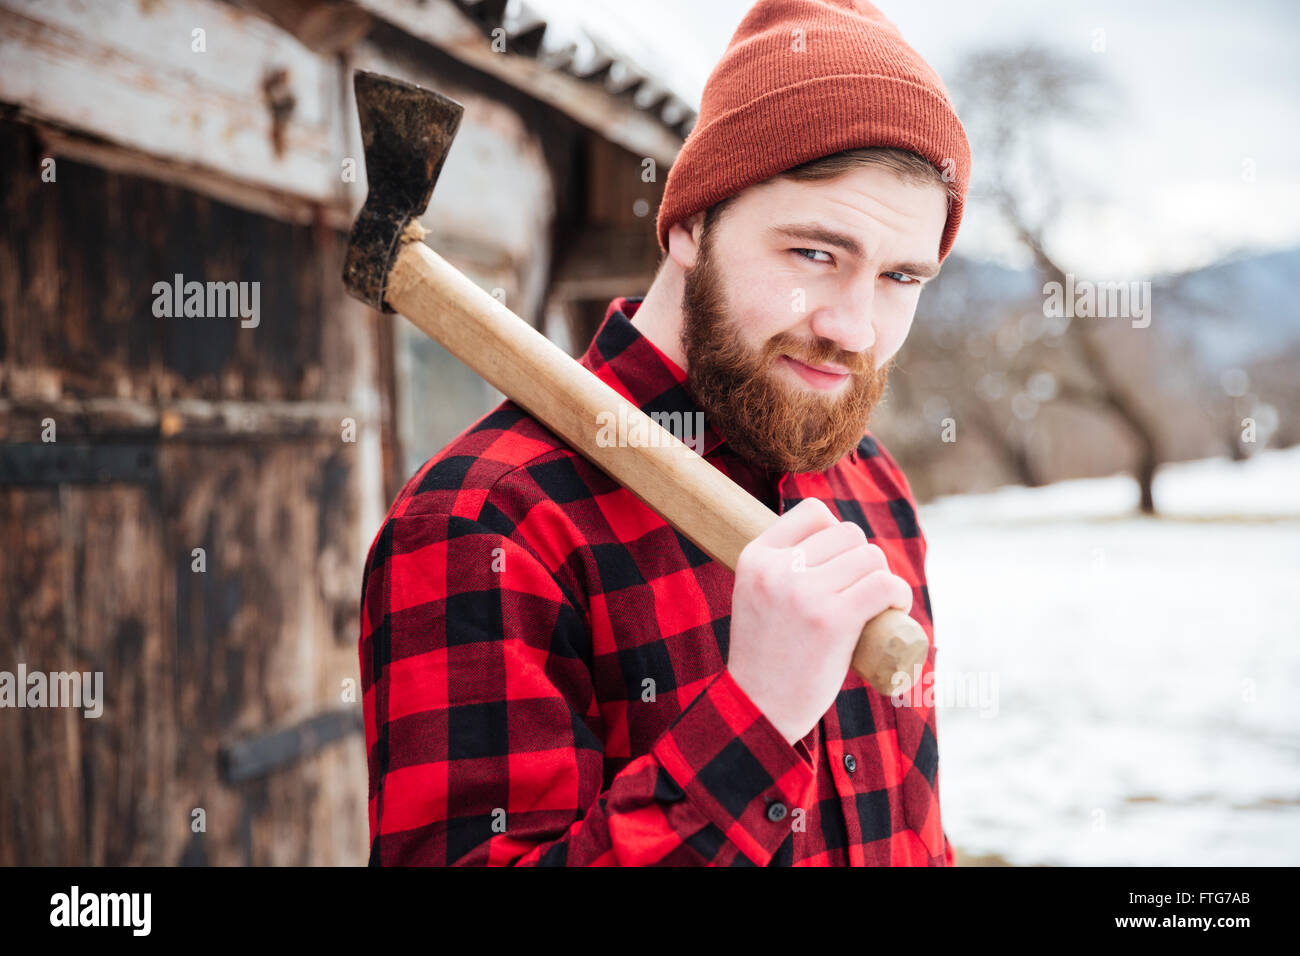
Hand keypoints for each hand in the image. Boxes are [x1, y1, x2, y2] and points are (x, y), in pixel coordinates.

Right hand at [726, 498, 913, 744]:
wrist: (757, 708)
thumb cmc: (766, 655)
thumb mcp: (757, 595)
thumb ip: (781, 567)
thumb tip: (835, 536)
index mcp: (755, 557)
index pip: (813, 513)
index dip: (837, 535)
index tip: (841, 567)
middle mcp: (777, 568)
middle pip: (848, 534)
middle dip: (864, 561)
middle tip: (862, 594)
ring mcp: (804, 593)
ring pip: (870, 557)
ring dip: (884, 579)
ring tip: (878, 605)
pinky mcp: (832, 620)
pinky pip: (884, 585)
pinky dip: (898, 595)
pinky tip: (894, 610)